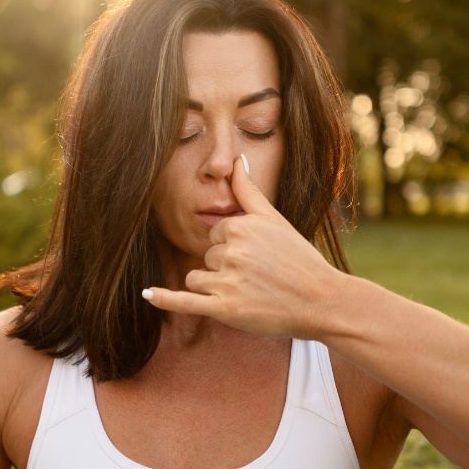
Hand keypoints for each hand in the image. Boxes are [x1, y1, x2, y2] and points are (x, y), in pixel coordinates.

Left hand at [143, 155, 346, 339]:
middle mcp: (231, 252)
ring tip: (248, 293)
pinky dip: (164, 299)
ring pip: (197, 279)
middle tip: (260, 277)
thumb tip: (236, 159)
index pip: (216, 234)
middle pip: (206, 257)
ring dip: (213, 287)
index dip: (233, 247)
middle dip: (225, 268)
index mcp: (240, 227)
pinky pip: (184, 302)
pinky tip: (147, 295)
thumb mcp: (275, 219)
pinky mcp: (224, 309)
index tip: (258, 257)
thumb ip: (249, 190)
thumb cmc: (300, 259)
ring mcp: (226, 282)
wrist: (321, 300)